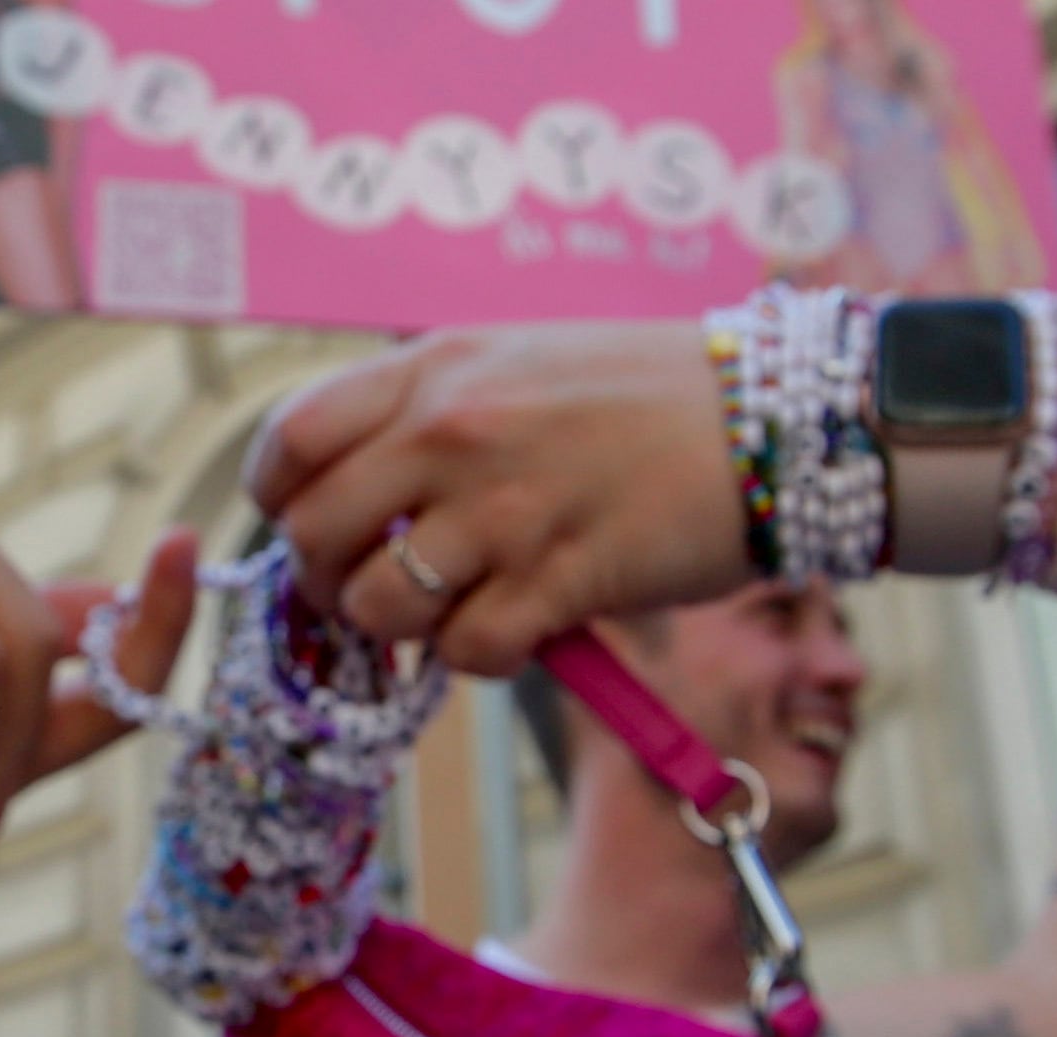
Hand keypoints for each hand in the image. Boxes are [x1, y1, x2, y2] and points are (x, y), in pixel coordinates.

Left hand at [244, 320, 747, 675]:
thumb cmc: (642, 396)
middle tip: (374, 589)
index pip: (290, 443)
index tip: (305, 524)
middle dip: (327, 583)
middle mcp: (455, 432)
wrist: (778, 416)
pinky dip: (484, 657)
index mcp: (434, 371)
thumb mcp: (515, 360)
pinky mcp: (561, 577)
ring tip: (462, 604)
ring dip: (408, 629)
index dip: (278, 501)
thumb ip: (424, 412)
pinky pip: (467, 651)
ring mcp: (505, 506)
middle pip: (312, 540)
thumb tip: (341, 494)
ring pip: (377, 608)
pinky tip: (524, 626)